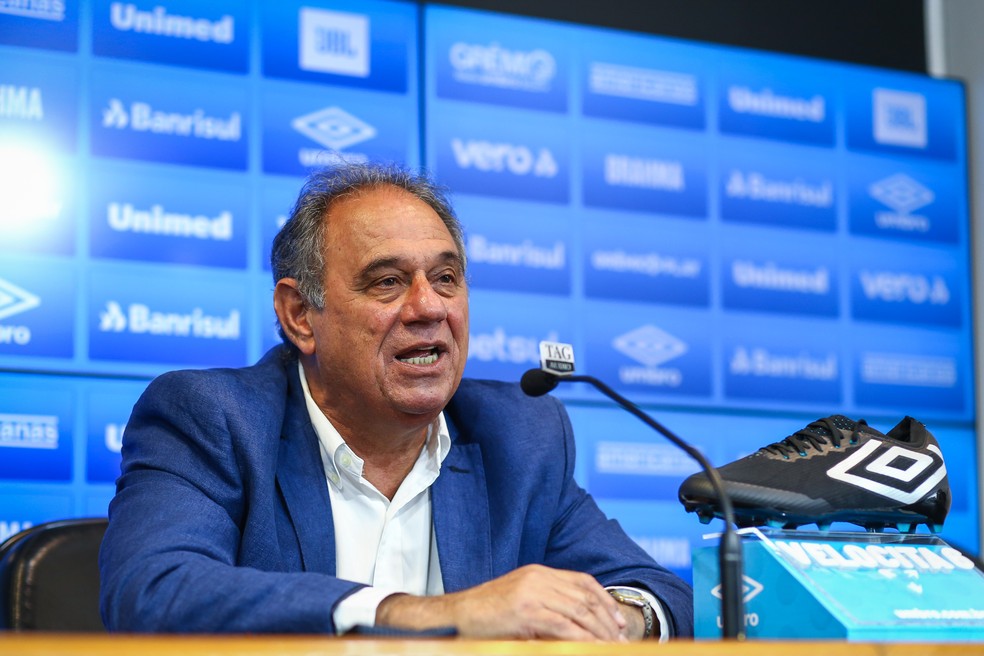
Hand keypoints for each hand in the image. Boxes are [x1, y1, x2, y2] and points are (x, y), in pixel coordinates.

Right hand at [376, 564, 627, 640]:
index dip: (603, 599)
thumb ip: (546, 604)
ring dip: (597, 630)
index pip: (582, 581)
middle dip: (605, 618)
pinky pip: (563, 625)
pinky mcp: (526, 610)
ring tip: (609, 645)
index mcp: (538, 572)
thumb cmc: (487, 613)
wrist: (457, 613)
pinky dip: (581, 637)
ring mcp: (532, 592)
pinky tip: (590, 646)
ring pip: (578, 610)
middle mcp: (538, 578)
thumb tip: (575, 623)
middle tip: (618, 637)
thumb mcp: (520, 601)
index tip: (615, 618)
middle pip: (584, 596)